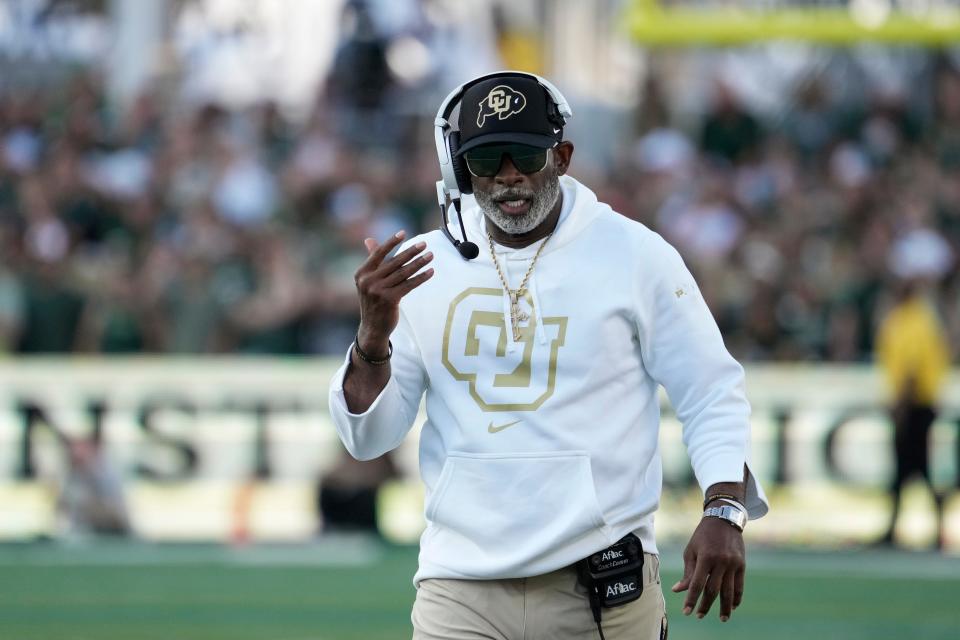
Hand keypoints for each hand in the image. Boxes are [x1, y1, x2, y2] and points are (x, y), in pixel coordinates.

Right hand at [354, 231, 433, 353]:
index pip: (378, 253)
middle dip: (411, 252)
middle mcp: (368, 281)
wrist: (372, 327)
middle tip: (424, 244)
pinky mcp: (389, 300)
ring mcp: (378, 290)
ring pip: (403, 273)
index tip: (403, 233)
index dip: (391, 242)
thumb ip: (372, 260)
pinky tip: (430, 272)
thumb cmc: (373, 300)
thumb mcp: (368, 280)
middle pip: (394, 262)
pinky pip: (409, 285)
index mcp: (362, 273)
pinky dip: (421, 277)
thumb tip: (368, 239)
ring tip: (431, 255)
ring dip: (419, 263)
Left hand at [671, 516, 744, 621]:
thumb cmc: (702, 536)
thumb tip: (679, 590)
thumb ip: (687, 572)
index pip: (697, 584)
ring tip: (722, 619)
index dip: (692, 599)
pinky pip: (740, 585)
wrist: (723, 519)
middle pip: (713, 590)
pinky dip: (736, 597)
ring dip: (724, 607)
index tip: (687, 611)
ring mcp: (733, 564)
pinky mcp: (742, 564)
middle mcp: (720, 561)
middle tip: (699, 616)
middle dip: (705, 605)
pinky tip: (732, 606)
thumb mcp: (691, 550)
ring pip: (728, 591)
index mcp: (705, 557)